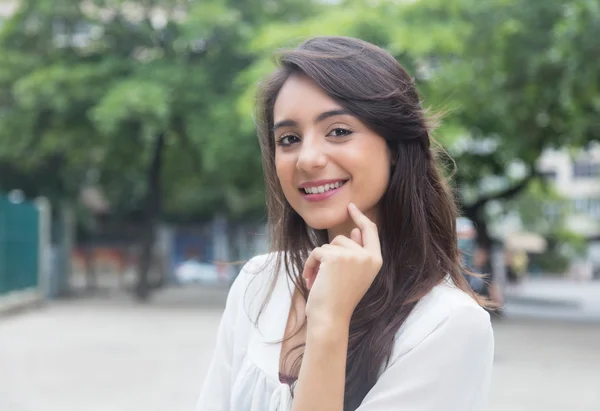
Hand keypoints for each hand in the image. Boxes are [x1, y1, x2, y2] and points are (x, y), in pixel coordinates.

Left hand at [302, 203, 382, 326]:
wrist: (330, 318)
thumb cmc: (339, 300)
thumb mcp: (353, 274)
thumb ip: (356, 252)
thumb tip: (354, 230)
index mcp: (375, 260)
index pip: (370, 231)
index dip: (360, 217)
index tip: (350, 206)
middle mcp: (368, 256)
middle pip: (342, 238)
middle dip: (329, 254)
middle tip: (325, 277)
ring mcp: (353, 255)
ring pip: (327, 246)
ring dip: (318, 262)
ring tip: (319, 281)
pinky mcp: (335, 256)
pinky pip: (316, 252)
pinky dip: (310, 265)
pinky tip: (311, 280)